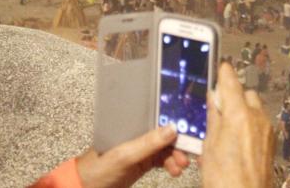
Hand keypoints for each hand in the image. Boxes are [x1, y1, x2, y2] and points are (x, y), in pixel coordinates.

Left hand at [75, 125, 189, 187]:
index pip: (158, 118)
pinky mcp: (141, 162)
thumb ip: (148, 143)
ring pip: (165, 148)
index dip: (176, 123)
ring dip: (176, 156)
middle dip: (179, 144)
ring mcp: (140, 148)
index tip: (191, 132)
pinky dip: (170, 164)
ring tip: (179, 168)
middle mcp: (138, 133)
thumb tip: (172, 129)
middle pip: (166, 134)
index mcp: (132, 124)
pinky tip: (174, 171)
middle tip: (187, 156)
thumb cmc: (99, 169)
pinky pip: (161, 159)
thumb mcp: (125, 156)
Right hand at [203, 63, 275, 187]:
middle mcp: (257, 118)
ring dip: (242, 111)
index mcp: (239, 115)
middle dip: (233, 96)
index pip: (231, 81)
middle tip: (217, 108)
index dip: (224, 73)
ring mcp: (267, 130)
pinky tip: (237, 140)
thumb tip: (214, 99)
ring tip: (226, 128)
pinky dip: (250, 124)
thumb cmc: (224, 180)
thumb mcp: (208, 146)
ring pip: (255, 108)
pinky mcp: (272, 142)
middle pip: (246, 93)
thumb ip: (214, 117)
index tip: (221, 68)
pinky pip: (261, 123)